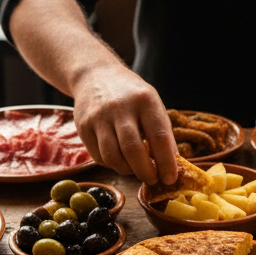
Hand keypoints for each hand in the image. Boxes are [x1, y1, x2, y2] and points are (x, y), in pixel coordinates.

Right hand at [70, 65, 178, 184]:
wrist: (95, 75)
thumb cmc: (130, 94)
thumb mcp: (152, 104)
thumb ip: (162, 132)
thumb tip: (172, 164)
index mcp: (145, 101)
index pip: (159, 137)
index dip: (166, 163)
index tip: (170, 179)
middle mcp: (120, 107)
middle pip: (133, 150)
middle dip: (145, 172)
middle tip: (152, 180)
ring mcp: (99, 117)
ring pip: (113, 157)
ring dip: (127, 170)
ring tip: (135, 169)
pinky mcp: (83, 127)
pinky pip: (98, 157)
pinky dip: (111, 164)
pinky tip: (119, 159)